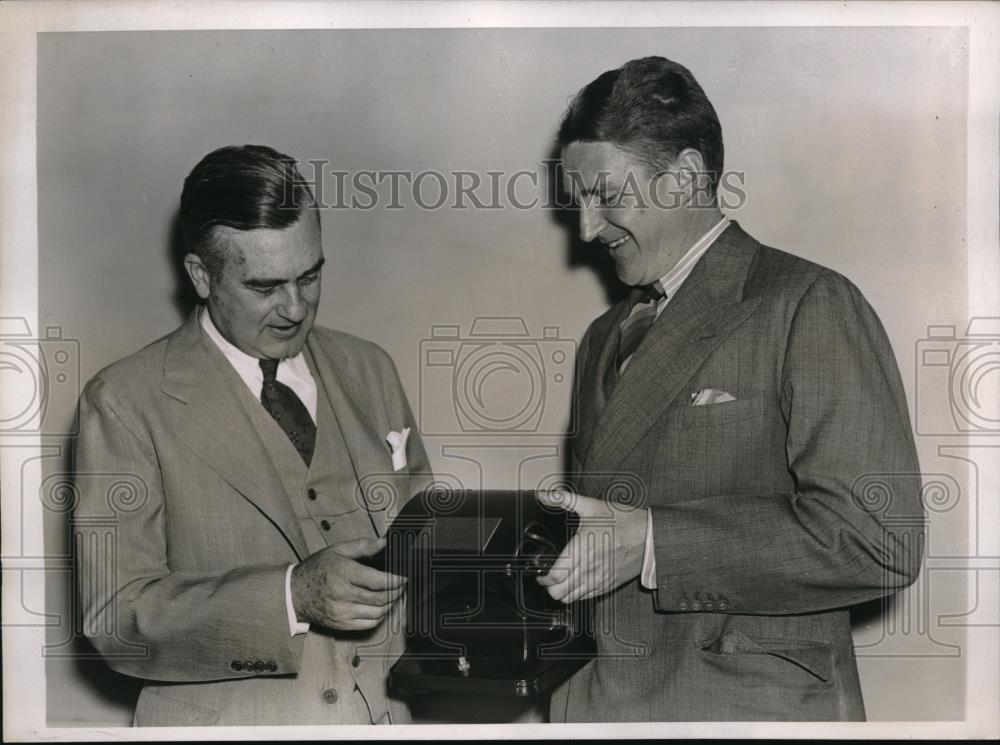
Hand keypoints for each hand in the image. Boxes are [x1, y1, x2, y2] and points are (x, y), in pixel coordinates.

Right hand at [291, 537, 405, 630]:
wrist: (294, 593)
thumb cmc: (317, 569)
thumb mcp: (338, 550)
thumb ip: (362, 546)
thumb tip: (384, 543)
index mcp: (344, 573)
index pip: (379, 581)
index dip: (396, 580)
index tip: (404, 577)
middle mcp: (343, 595)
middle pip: (381, 598)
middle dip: (396, 592)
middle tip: (401, 586)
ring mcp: (342, 612)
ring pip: (377, 613)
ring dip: (390, 604)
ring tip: (393, 595)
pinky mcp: (341, 624)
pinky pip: (369, 624)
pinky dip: (379, 616)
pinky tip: (380, 606)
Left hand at [535, 490, 646, 603]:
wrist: (649, 536)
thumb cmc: (623, 521)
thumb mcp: (592, 505)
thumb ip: (564, 500)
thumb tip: (545, 495)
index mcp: (581, 549)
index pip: (554, 576)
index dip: (542, 578)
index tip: (539, 573)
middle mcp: (588, 568)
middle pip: (559, 592)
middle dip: (548, 587)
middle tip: (547, 577)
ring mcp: (598, 579)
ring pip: (571, 599)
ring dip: (561, 592)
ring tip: (559, 582)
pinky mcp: (608, 585)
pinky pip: (586, 598)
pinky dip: (577, 594)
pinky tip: (576, 583)